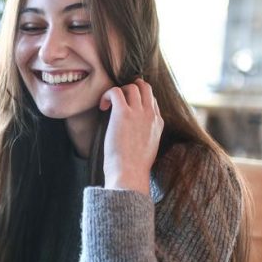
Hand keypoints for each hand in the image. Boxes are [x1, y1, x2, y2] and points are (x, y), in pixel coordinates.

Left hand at [98, 78, 163, 195]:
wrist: (129, 174)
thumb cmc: (133, 167)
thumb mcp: (148, 148)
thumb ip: (146, 136)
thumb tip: (134, 133)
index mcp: (158, 123)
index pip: (152, 100)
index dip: (138, 100)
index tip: (127, 108)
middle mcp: (150, 115)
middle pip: (146, 88)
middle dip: (131, 88)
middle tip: (118, 98)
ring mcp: (139, 113)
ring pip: (132, 86)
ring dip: (119, 91)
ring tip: (109, 105)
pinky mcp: (124, 113)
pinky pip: (116, 91)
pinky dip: (107, 94)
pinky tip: (102, 107)